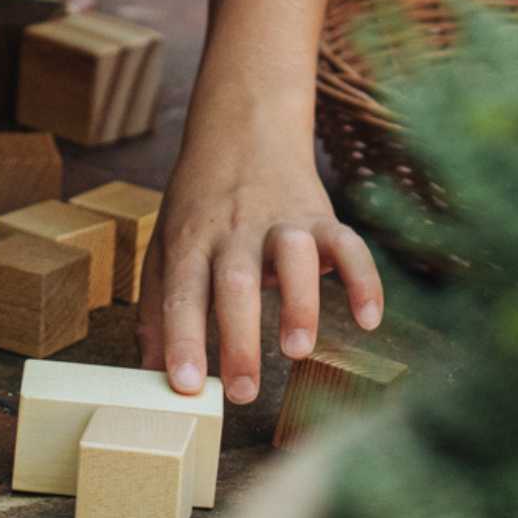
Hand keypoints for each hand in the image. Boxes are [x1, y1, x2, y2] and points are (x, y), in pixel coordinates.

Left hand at [137, 119, 382, 406]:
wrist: (244, 127)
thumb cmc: (201, 201)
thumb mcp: (166, 243)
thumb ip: (159, 308)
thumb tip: (149, 374)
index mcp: (192, 240)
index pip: (182, 292)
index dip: (182, 339)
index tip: (184, 386)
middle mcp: (235, 230)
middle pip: (236, 282)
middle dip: (240, 338)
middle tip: (243, 391)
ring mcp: (281, 221)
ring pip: (293, 257)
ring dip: (298, 303)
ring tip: (297, 350)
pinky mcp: (320, 217)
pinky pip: (347, 244)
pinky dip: (363, 279)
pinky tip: (368, 319)